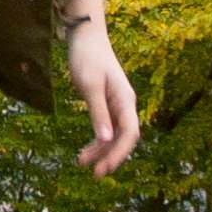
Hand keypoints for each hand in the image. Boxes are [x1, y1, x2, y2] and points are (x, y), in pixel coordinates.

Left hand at [64, 2, 139, 177]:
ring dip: (100, 151)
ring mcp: (116, 105)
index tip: (105, 168)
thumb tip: (105, 139)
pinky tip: (84, 151)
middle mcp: (125, 105)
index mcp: (125, 101)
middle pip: (123, 138)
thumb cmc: (87, 57)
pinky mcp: (106, 104)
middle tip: (95, 174)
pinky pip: (105, 128)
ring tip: (81, 163)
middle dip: (110, 157)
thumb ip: (97, 112)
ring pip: (113, 136)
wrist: (86, 37)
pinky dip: (96, 140)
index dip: (119, 153)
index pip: (129, 134)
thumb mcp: (89, 85)